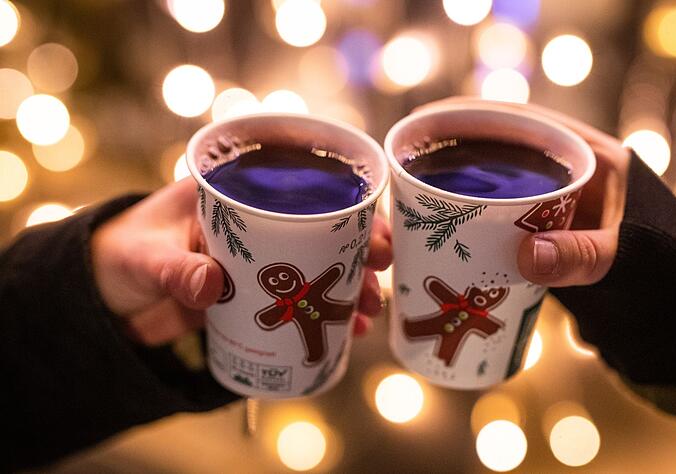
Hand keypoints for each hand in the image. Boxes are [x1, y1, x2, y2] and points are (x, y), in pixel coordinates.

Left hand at [91, 178, 391, 344]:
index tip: (374, 229)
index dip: (346, 207)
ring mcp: (259, 260)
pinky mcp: (254, 295)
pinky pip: (298, 301)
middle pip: (322, 230)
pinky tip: (343, 331)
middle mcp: (256, 222)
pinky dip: (321, 315)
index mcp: (235, 193)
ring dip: (346, 287)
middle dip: (358, 250)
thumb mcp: (145, 258)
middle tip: (382, 271)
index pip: (302, 190)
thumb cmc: (120, 253)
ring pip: (317, 267)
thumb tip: (213, 286)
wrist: (102, 297)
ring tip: (365, 311)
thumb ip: (176, 270)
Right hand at [414, 98, 629, 285]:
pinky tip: (445, 235)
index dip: (475, 117)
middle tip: (409, 165)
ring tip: (413, 199)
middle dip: (454, 153)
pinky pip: (501, 215)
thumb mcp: (624, 255)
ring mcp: (553, 200)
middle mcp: (565, 170)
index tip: (431, 121)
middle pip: (500, 149)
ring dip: (459, 188)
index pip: (524, 121)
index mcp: (588, 154)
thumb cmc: (663, 261)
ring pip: (497, 183)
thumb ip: (582, 256)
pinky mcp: (544, 229)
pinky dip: (474, 221)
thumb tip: (526, 256)